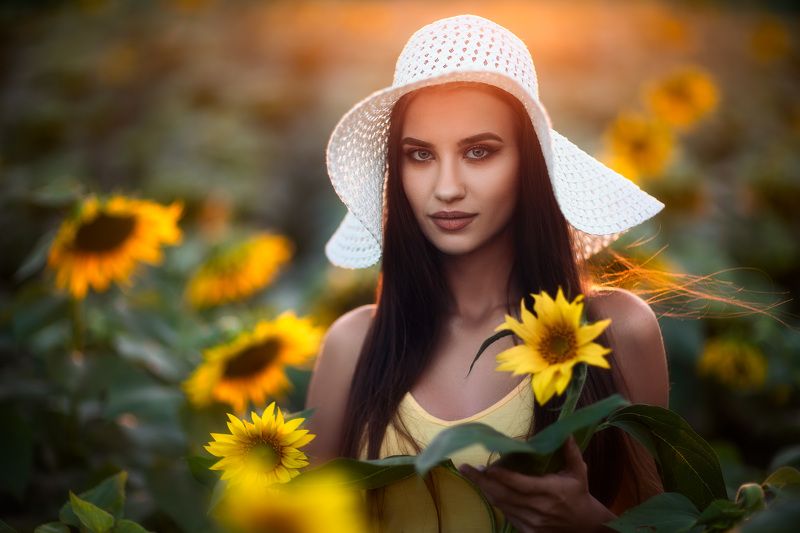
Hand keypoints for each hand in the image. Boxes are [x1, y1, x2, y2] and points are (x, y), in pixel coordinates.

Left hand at [458, 436, 615, 531]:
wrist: (585, 526)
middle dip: (482, 481)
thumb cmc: (579, 494)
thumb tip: (566, 431)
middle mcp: (539, 508)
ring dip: (485, 490)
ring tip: (472, 475)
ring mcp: (532, 521)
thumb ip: (570, 452)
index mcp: (550, 491)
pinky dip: (496, 501)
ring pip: (502, 505)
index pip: (521, 484)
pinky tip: (487, 489)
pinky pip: (507, 514)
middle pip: (504, 495)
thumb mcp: (578, 471)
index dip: (502, 476)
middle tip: (465, 468)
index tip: (487, 466)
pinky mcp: (528, 530)